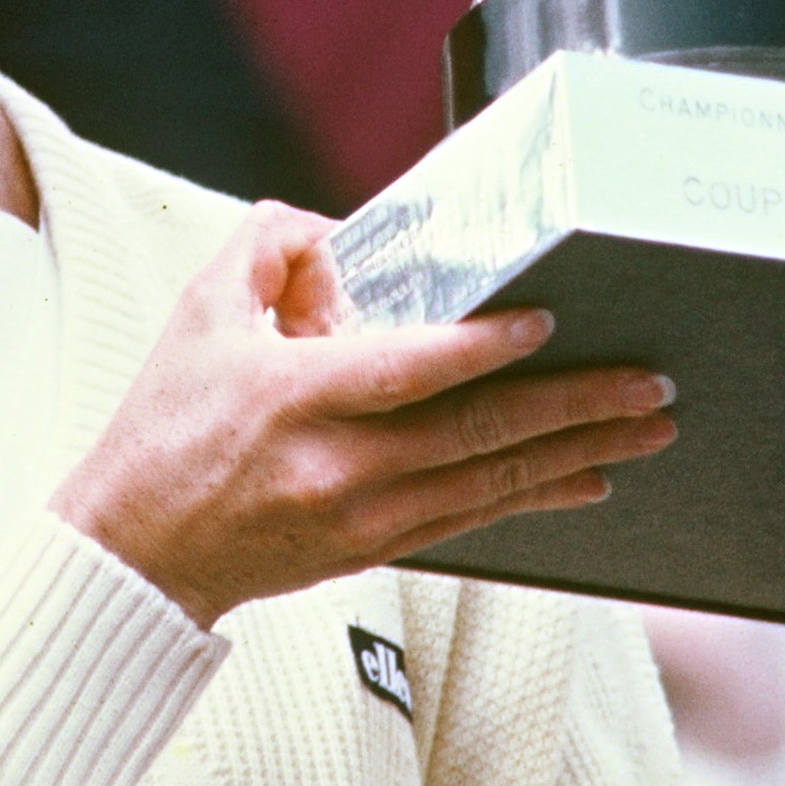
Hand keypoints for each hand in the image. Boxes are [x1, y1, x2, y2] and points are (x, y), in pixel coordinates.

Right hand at [50, 205, 677, 630]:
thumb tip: (341, 230)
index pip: (406, 371)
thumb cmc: (164, 431)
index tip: (548, 320)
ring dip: (579, 454)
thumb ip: (268, 249)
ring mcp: (363, 517)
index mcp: (291, 397)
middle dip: (576, 407)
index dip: (482, 348)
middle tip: (650, 384)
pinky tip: (589, 480)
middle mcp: (337, 465)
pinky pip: (475, 520)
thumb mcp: (199, 316)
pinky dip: (536, 497)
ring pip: (492, 482)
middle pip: (478, 432)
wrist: (134, 554)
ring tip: (647, 428)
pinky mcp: (375, 549)